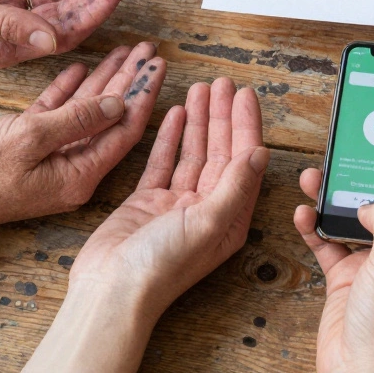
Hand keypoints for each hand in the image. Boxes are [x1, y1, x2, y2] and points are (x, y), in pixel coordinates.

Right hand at [0, 42, 164, 232]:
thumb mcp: (30, 139)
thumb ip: (77, 119)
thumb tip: (119, 102)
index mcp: (79, 176)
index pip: (124, 130)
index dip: (143, 94)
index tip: (159, 64)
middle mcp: (70, 171)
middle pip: (110, 119)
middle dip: (130, 82)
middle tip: (148, 50)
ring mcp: (49, 161)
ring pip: (84, 113)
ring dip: (103, 81)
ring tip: (124, 50)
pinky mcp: (25, 150)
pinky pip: (55, 116)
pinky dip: (67, 91)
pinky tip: (82, 67)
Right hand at [25, 78, 266, 372]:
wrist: (111, 290)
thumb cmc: (162, 265)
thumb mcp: (208, 221)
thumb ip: (236, 185)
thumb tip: (262, 151)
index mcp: (230, 219)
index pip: (244, 162)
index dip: (246, 126)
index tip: (245, 95)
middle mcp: (207, 210)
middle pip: (221, 153)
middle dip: (223, 117)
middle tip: (223, 82)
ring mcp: (176, 205)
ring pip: (193, 153)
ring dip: (199, 121)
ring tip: (200, 88)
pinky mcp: (147, 202)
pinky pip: (164, 163)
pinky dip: (171, 138)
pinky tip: (177, 113)